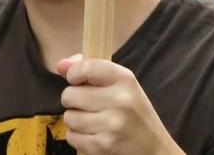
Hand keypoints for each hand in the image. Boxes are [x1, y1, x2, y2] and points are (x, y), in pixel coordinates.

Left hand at [56, 56, 178, 154]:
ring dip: (75, 120)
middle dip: (73, 100)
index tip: (76, 80)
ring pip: (69, 117)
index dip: (73, 73)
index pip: (86, 68)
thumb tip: (60, 65)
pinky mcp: (102, 146)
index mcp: (125, 79)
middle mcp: (119, 100)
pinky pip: (72, 137)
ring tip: (91, 121)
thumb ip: (91, 71)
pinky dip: (78, 137)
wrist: (153, 147)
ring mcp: (111, 124)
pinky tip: (93, 134)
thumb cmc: (134, 113)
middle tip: (87, 104)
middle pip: (70, 95)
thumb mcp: (122, 86)